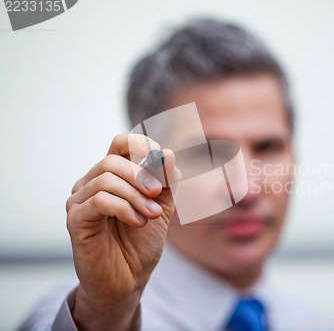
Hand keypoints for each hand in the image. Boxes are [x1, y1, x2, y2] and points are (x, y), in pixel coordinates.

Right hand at [65, 134, 177, 330]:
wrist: (128, 280)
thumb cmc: (141, 242)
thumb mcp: (163, 206)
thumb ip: (167, 181)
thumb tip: (167, 153)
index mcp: (113, 177)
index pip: (120, 144)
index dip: (141, 144)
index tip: (161, 158)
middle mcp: (91, 183)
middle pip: (112, 160)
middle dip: (141, 174)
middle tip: (158, 193)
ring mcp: (80, 200)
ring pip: (106, 179)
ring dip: (136, 195)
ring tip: (152, 214)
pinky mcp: (75, 219)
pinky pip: (99, 200)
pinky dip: (125, 208)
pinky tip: (138, 222)